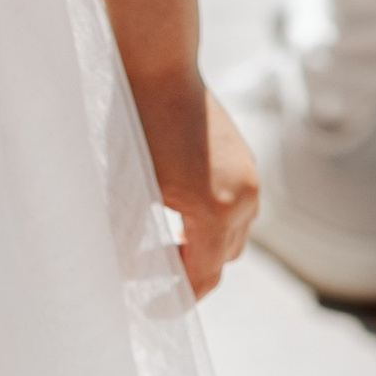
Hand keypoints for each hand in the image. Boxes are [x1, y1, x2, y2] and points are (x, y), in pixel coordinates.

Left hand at [131, 71, 258, 298]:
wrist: (158, 65)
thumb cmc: (133, 125)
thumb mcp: (127, 190)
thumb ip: (131, 237)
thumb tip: (125, 274)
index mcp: (213, 212)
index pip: (200, 279)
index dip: (174, 301)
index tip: (149, 310)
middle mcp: (242, 199)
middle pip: (220, 261)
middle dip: (185, 273)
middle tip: (145, 277)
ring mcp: (250, 178)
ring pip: (232, 236)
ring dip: (200, 247)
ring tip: (159, 246)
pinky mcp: (246, 161)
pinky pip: (236, 209)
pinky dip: (210, 222)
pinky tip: (175, 214)